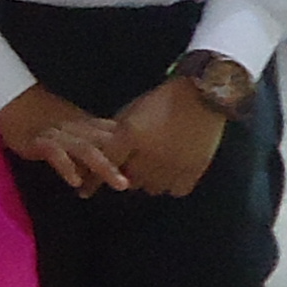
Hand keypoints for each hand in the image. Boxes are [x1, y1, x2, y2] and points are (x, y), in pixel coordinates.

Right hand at [0, 83, 131, 195]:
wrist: (10, 98)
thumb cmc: (39, 114)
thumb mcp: (69, 124)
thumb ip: (89, 136)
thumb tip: (111, 153)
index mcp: (86, 123)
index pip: (113, 137)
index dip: (131, 152)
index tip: (150, 169)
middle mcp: (77, 127)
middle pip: (106, 144)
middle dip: (125, 161)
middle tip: (144, 180)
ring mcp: (58, 133)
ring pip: (86, 149)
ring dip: (104, 166)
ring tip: (120, 184)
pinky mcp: (39, 140)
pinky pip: (55, 153)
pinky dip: (66, 166)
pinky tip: (75, 182)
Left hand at [102, 77, 226, 198]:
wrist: (203, 94)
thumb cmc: (163, 100)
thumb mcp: (132, 111)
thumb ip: (116, 133)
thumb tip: (103, 154)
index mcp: (132, 135)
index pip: (106, 163)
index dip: (93, 180)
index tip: (83, 192)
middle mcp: (150, 154)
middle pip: (128, 180)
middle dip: (127, 173)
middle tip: (136, 163)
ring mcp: (173, 165)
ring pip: (151, 188)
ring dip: (148, 180)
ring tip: (155, 164)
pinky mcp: (193, 170)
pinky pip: (174, 190)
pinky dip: (170, 183)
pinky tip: (171, 170)